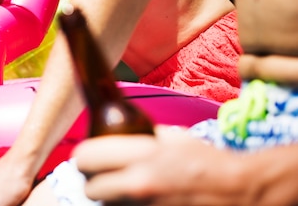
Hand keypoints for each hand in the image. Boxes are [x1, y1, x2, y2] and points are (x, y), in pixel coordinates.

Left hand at [73, 126, 248, 204]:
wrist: (241, 193)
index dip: (87, 157)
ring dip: (112, 198)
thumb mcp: (173, 138)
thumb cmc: (208, 162)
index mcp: (142, 156)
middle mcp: (140, 184)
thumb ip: (141, 136)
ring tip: (130, 189)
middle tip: (105, 177)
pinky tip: (142, 200)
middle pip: (89, 188)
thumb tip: (117, 129)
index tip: (93, 157)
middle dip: (95, 182)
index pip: (85, 157)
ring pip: (106, 205)